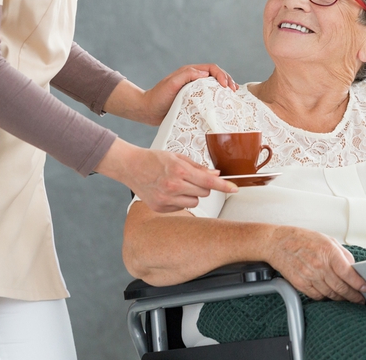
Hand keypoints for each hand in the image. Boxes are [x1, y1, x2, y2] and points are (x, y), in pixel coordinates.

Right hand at [95, 140, 236, 212]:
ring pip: (195, 201)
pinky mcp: (161, 208)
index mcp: (180, 171)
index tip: (234, 189)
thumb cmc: (153, 159)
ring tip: (179, 184)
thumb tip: (215, 173)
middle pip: (205, 192)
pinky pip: (181, 207)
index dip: (224, 186)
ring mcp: (167, 199)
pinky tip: (169, 191)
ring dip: (192, 194)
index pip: (209, 181)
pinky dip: (180, 200)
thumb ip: (197, 167)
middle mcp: (174, 187)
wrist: (130, 167)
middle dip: (204, 185)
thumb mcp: (177, 157)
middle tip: (192, 178)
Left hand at [140, 64, 237, 125]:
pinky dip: (218, 98)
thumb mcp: (171, 83)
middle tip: (234, 90)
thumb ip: (187, 75)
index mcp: (190, 72)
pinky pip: (209, 96)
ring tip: (233, 95)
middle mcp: (194, 79)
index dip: (221, 75)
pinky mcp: (194, 100)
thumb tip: (206, 74)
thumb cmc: (158, 96)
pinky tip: (224, 103)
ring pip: (214, 85)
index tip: (225, 86)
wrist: (147, 110)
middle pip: (216, 75)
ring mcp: (194, 89)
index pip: (211, 68)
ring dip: (225, 88)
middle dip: (227, 80)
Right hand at [267, 227, 365, 303]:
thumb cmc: (302, 239)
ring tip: (347, 298)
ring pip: (330, 294)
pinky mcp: (300, 284)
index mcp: (328, 252)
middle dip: (353, 296)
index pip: (348, 273)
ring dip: (341, 298)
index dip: (359, 284)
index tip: (365, 289)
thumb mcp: (326, 239)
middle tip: (360, 299)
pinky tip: (330, 295)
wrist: (277, 243)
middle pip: (341, 288)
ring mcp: (309, 276)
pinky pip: (317, 296)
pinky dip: (325, 297)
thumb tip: (353, 267)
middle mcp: (319, 265)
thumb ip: (342, 254)